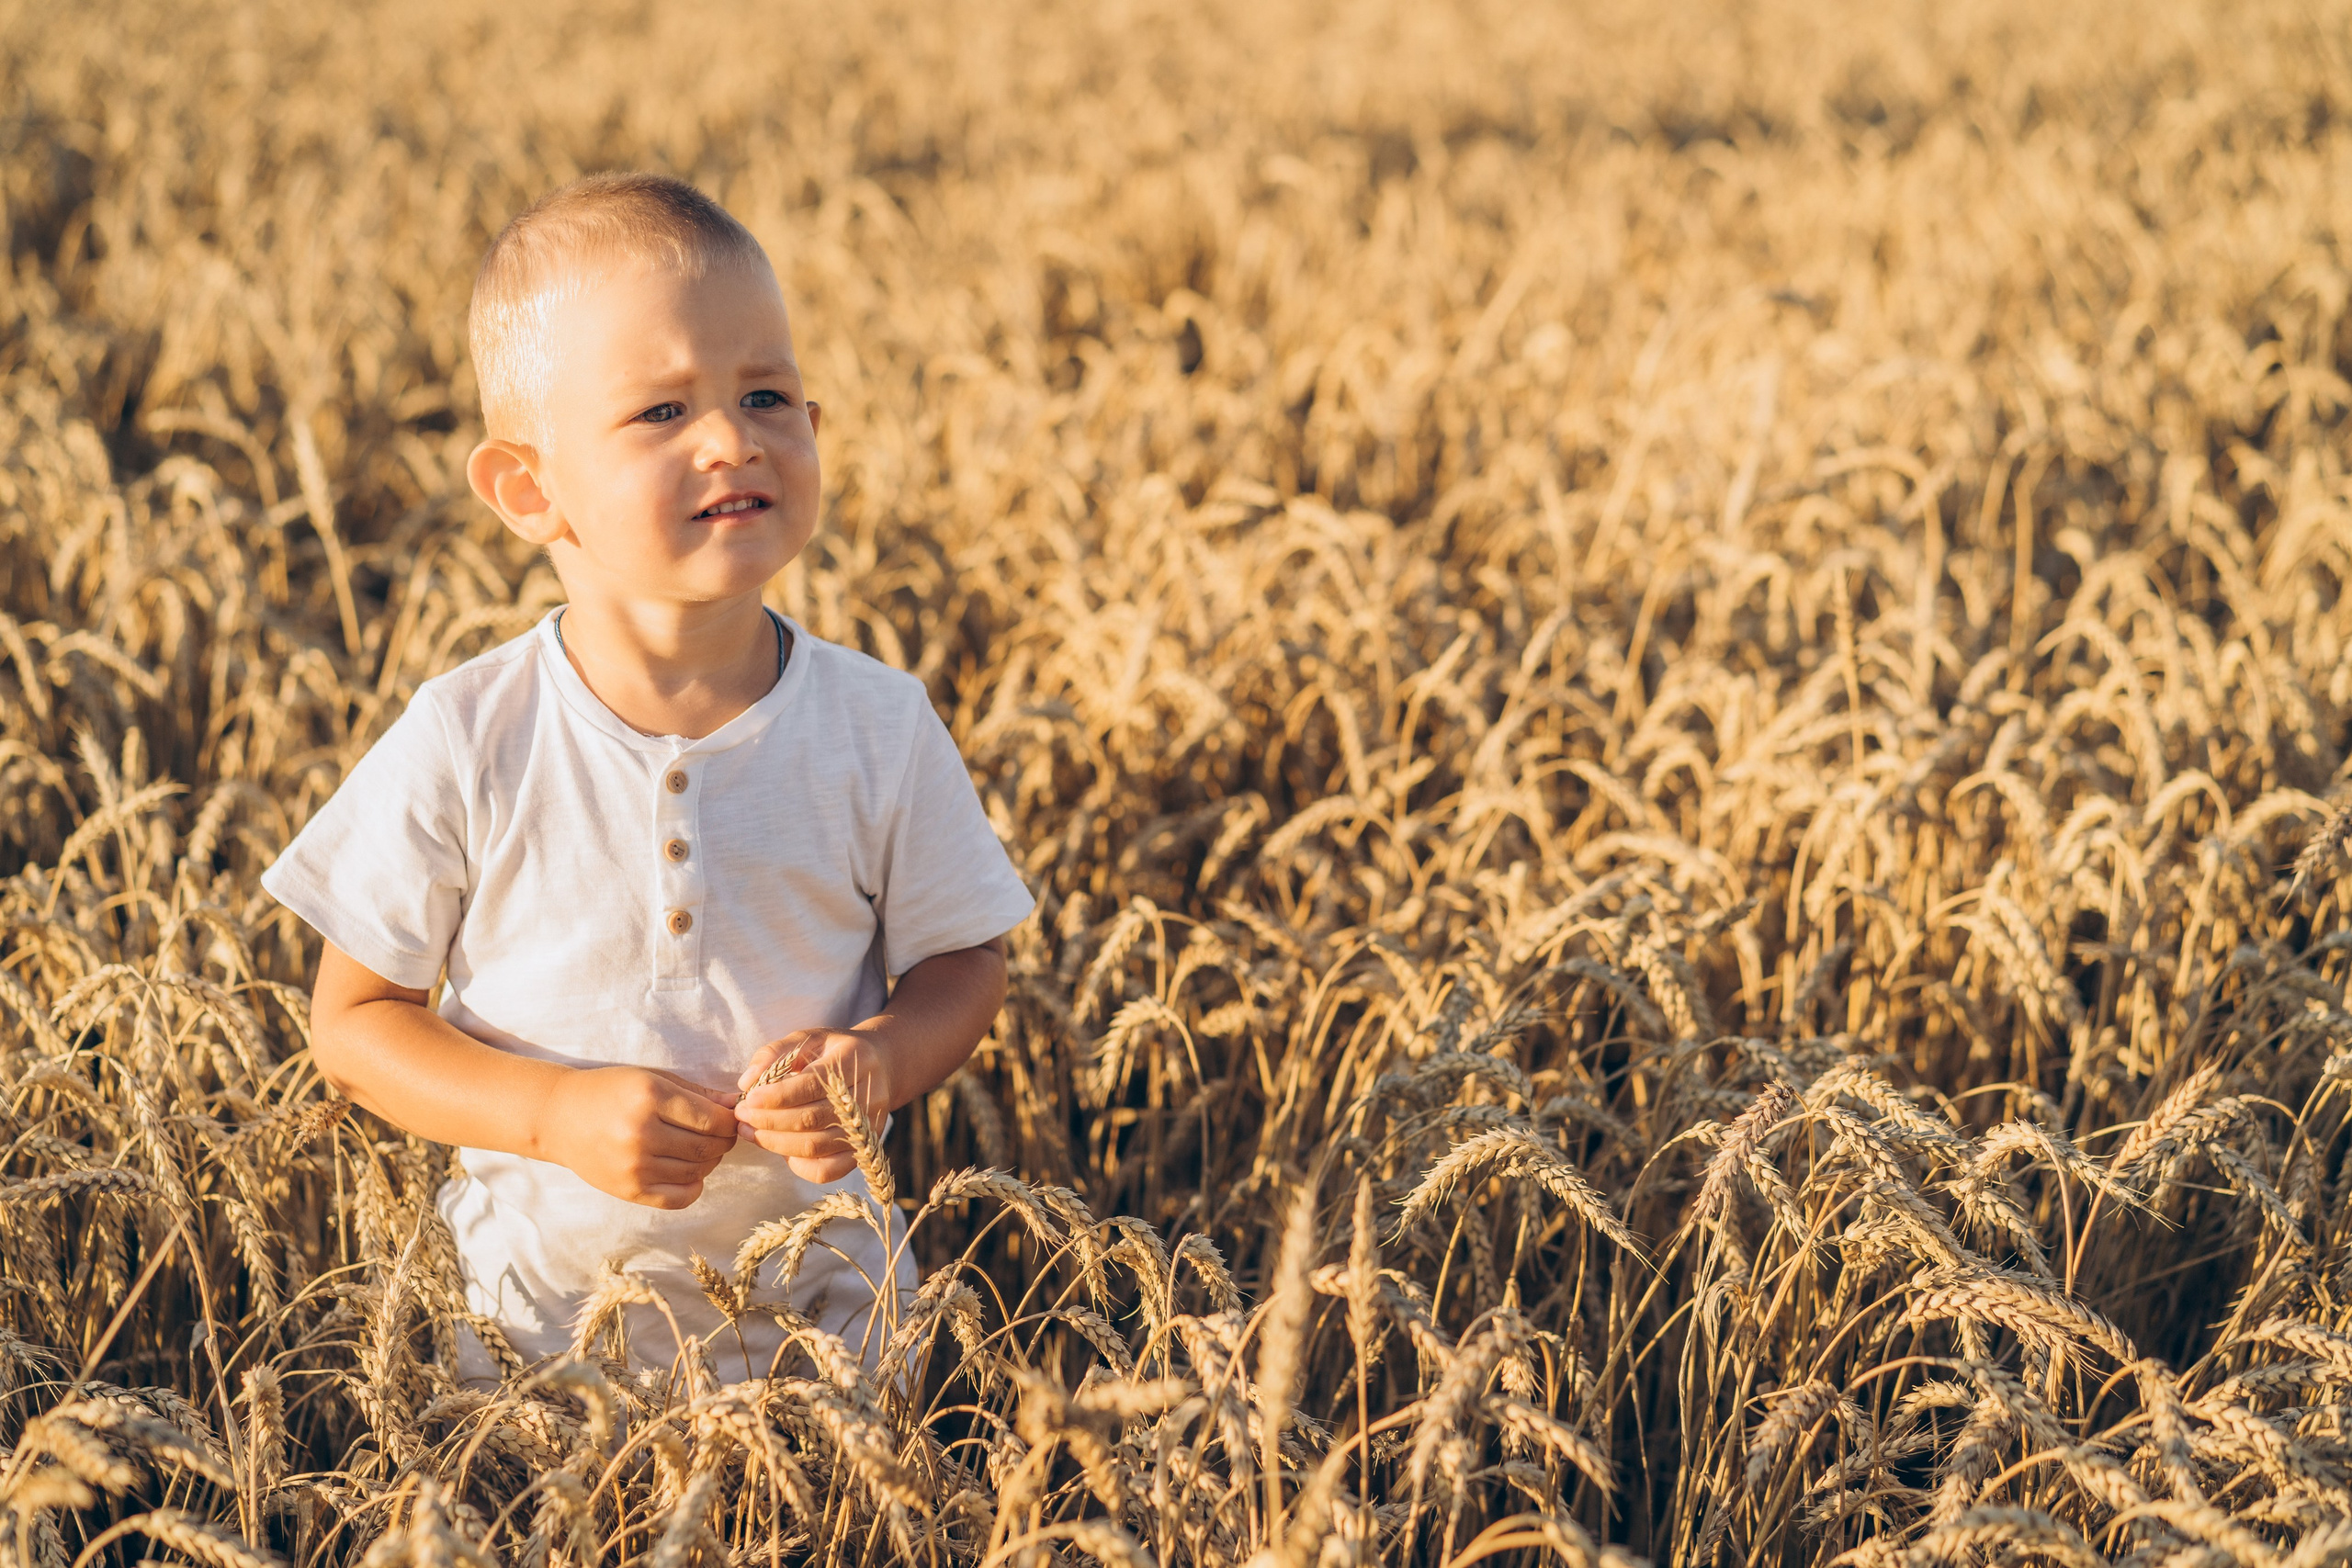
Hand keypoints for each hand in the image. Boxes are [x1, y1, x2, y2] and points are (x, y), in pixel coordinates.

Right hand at [531, 1065, 739, 1208]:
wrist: (559, 1117)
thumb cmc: (610, 1091)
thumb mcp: (652, 1079)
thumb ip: (696, 1093)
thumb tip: (736, 1106)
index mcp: (649, 1097)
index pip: (711, 1119)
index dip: (729, 1121)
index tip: (731, 1118)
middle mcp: (641, 1133)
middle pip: (707, 1146)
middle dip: (724, 1141)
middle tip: (721, 1134)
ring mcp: (634, 1166)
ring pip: (697, 1171)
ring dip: (710, 1162)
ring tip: (703, 1149)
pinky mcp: (629, 1190)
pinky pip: (679, 1198)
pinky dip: (694, 1187)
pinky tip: (691, 1173)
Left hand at [734, 1029, 894, 1183]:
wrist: (880, 1066)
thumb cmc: (834, 1052)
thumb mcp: (807, 1039)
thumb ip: (774, 1053)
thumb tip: (747, 1082)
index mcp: (855, 1059)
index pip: (813, 1084)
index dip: (777, 1096)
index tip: (747, 1099)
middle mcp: (869, 1095)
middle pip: (813, 1118)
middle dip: (769, 1121)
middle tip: (741, 1117)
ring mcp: (869, 1126)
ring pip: (817, 1146)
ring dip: (775, 1143)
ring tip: (749, 1131)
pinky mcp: (864, 1149)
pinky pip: (829, 1170)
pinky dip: (800, 1166)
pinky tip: (781, 1151)